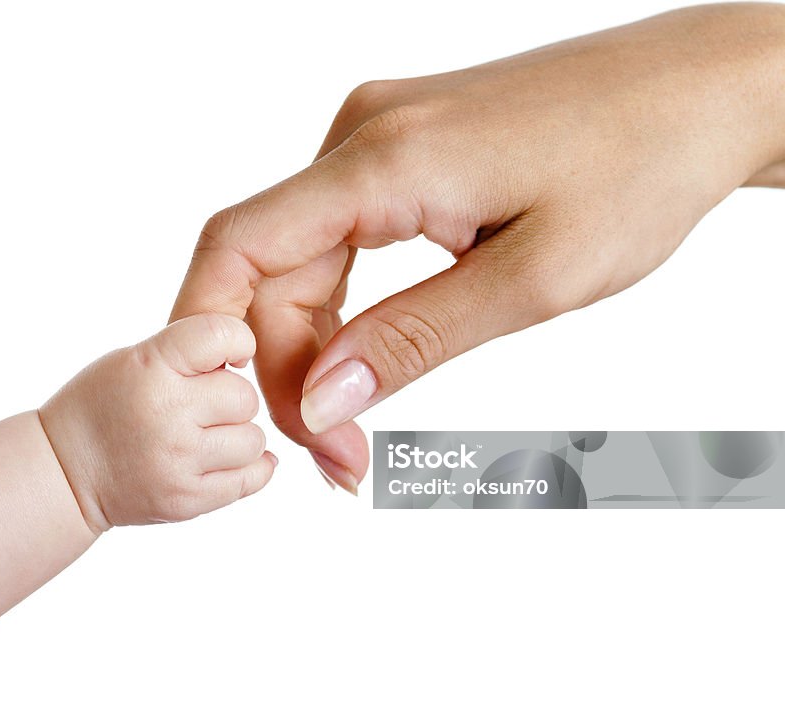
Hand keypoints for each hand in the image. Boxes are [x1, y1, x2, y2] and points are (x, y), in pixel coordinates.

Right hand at [39, 313, 275, 532]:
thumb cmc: (104, 405)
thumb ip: (188, 355)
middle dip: (231, 399)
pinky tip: (231, 458)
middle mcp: (167, 414)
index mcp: (151, 367)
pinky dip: (251, 468)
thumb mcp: (133, 359)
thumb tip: (250, 362)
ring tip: (209, 435)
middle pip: (245, 397)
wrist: (64, 472)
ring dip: (239, 436)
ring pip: (253, 440)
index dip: (238, 341)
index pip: (220, 336)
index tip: (231, 356)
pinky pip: (251, 479)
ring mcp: (178, 461)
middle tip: (205, 406)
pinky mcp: (186, 500)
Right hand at [170, 3, 784, 492]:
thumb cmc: (640, 165)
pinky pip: (337, 234)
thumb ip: (412, 339)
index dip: (225, 346)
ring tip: (353, 425)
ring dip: (312, 345)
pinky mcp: (400, 150)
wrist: (700, 91)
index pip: (241, 248)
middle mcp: (362, 134)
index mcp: (384, 158)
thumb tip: (320, 399)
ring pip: (301, 257)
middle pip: (270, 267)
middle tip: (342, 457)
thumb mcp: (532, 280)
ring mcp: (378, 136)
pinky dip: (340, 304)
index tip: (272, 429)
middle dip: (289, 371)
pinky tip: (364, 354)